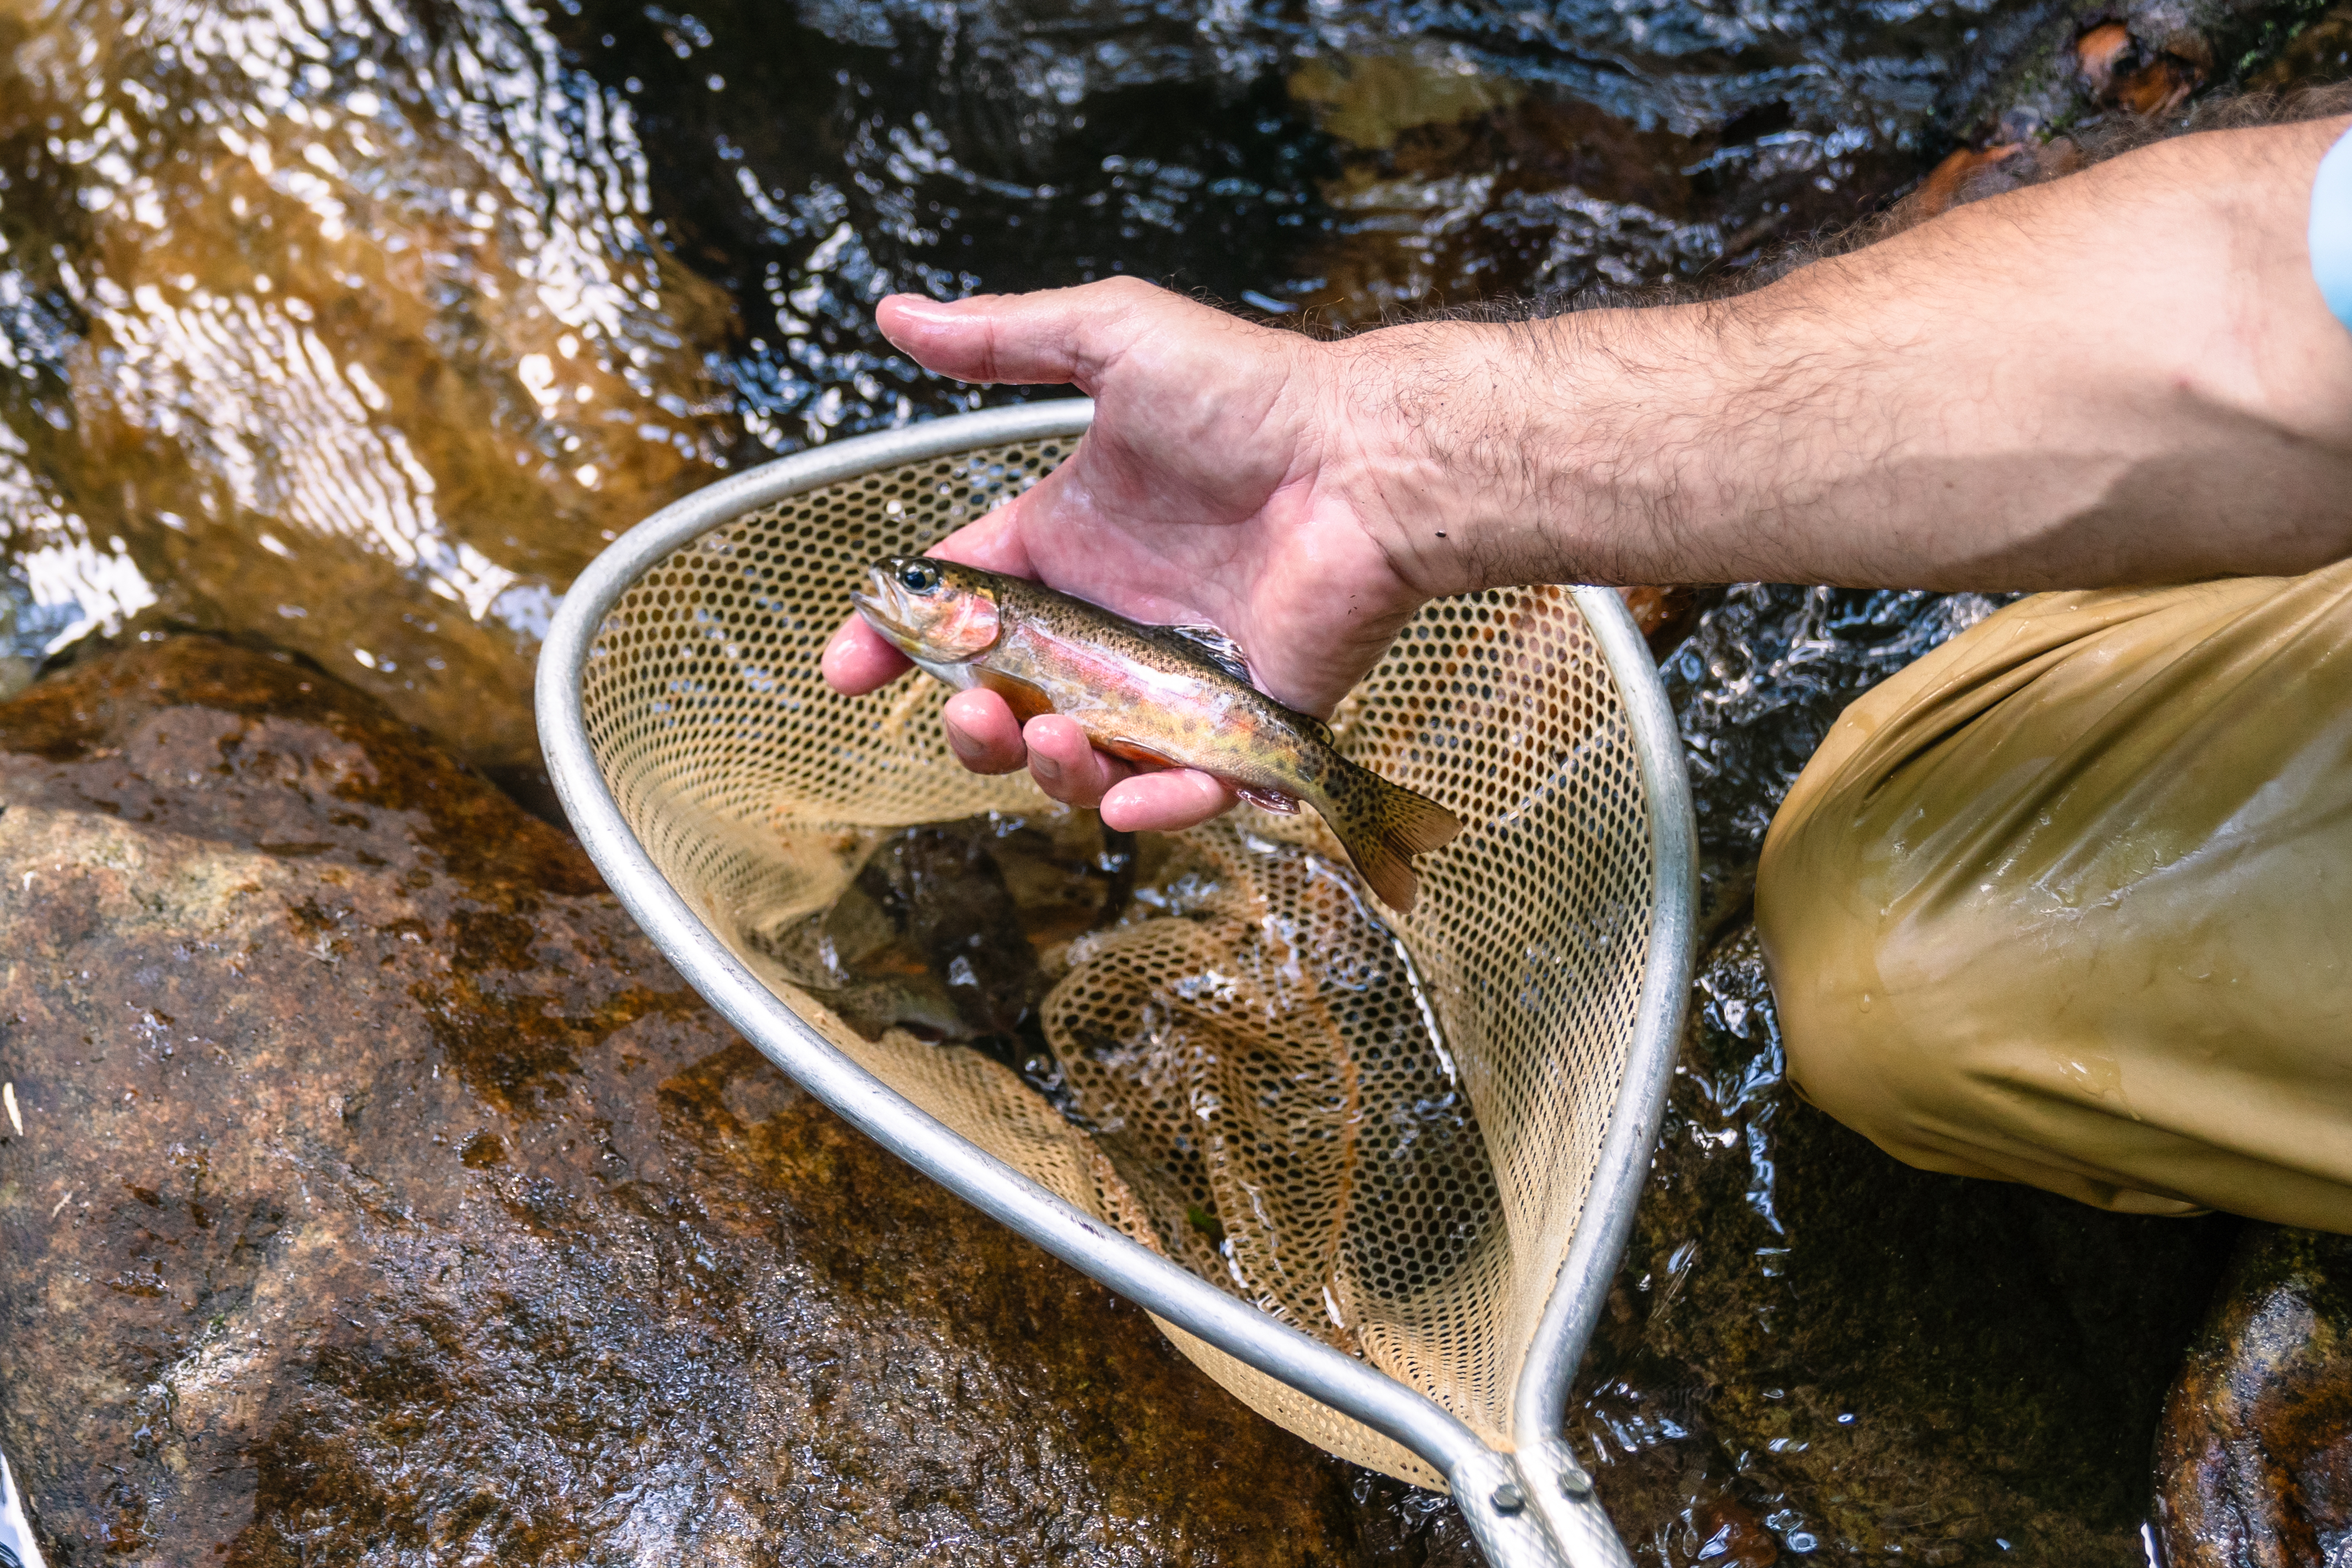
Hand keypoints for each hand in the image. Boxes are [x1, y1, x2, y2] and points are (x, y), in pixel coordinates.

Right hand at [819, 279, 1467, 832]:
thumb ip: (1002, 339)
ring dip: (1046, 769)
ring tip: (1046, 736)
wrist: (1366, 458)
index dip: (897, 643)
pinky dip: (1153, 806)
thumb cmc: (1249, 395)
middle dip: (969, 725)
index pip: (962, 609)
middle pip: (1009, 705)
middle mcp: (1113, 622)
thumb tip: (894, 313)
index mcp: (1069, 545)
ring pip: (1083, 762)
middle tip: (975, 708)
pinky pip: (1188, 790)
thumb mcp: (1110, 339)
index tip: (847, 670)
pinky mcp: (1246, 724)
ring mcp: (1175, 680)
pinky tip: (1128, 795)